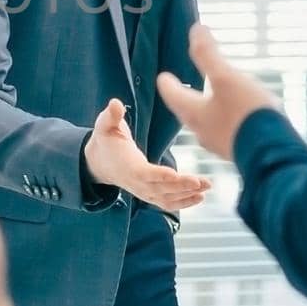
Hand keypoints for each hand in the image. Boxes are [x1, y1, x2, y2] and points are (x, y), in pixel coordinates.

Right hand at [83, 98, 211, 211]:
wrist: (100, 162)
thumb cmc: (106, 141)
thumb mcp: (104, 125)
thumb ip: (111, 115)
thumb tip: (115, 103)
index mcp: (127, 166)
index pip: (144, 174)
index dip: (160, 176)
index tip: (176, 175)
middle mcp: (136, 182)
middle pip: (160, 188)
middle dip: (182, 186)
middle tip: (202, 182)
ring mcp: (143, 191)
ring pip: (166, 198)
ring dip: (187, 195)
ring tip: (206, 187)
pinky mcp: (150, 194)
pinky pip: (167, 202)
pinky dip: (184, 202)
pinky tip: (199, 196)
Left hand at [157, 24, 281, 161]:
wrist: (272, 153)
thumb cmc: (246, 113)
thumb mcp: (226, 77)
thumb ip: (209, 55)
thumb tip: (196, 30)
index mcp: (194, 112)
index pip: (172, 95)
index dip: (167, 84)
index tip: (163, 77)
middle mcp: (203, 131)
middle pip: (188, 111)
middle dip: (185, 98)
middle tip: (182, 90)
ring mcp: (221, 144)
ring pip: (207, 123)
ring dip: (206, 110)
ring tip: (210, 101)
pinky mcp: (238, 151)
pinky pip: (227, 133)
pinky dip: (226, 121)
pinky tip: (238, 119)